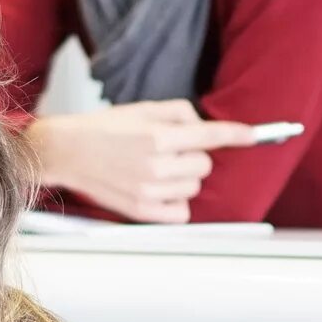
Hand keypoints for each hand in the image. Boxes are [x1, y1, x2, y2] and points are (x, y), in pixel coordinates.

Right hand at [26, 101, 256, 222]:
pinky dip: (177, 202)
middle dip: (194, 155)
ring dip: (184, 178)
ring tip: (157, 168)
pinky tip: (160, 189)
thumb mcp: (143, 109)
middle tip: (169, 150)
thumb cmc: (105, 129)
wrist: (67, 151)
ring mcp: (148, 191)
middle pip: (205, 165)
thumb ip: (179, 113)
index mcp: (157, 136)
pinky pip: (182, 213)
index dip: (238, 135)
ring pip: (194, 188)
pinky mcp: (141, 211)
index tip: (254, 136)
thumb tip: (205, 127)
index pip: (211, 136)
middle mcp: (155, 165)